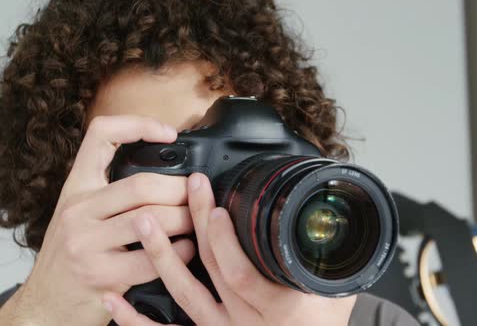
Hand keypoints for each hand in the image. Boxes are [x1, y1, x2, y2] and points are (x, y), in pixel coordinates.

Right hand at [5, 116, 195, 325]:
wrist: (47, 303)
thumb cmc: (75, 256)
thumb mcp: (84, 214)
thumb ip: (114, 194)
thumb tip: (171, 175)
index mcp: (77, 187)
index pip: (100, 136)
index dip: (138, 125)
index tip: (170, 134)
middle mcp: (77, 210)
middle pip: (142, 184)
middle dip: (181, 189)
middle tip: (199, 194)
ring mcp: (85, 242)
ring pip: (150, 219)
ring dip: (185, 220)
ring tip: (198, 221)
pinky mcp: (99, 274)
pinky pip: (151, 258)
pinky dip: (179, 252)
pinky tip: (188, 249)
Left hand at [104, 173, 356, 325]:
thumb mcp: (336, 296)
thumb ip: (326, 265)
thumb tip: (326, 224)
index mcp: (276, 308)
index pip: (241, 273)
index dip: (224, 240)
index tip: (215, 207)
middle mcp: (244, 322)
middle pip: (212, 270)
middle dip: (196, 225)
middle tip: (186, 189)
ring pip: (184, 294)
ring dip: (161, 257)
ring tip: (144, 222)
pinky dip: (136, 320)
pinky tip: (115, 299)